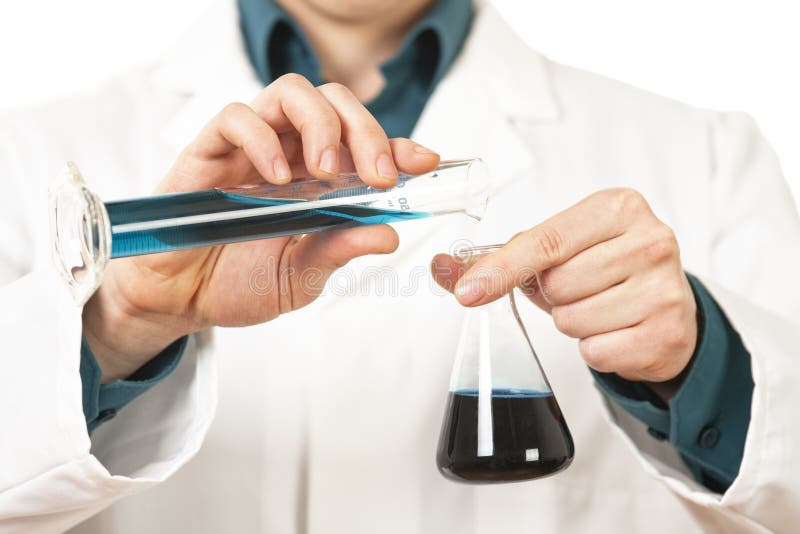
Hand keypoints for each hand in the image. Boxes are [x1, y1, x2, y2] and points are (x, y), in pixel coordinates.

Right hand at [83, 74, 439, 381]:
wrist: (181, 299)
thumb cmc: (238, 282)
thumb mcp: (302, 276)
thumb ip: (340, 249)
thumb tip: (390, 235)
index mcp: (318, 181)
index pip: (364, 144)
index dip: (398, 145)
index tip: (425, 162)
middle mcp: (289, 155)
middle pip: (335, 103)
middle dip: (367, 131)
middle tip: (377, 175)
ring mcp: (251, 148)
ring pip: (291, 94)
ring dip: (321, 124)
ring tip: (328, 170)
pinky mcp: (209, 150)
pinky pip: (236, 117)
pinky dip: (262, 137)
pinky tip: (276, 177)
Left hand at [432, 188, 697, 386]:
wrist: (666, 304)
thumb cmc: (604, 269)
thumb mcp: (557, 251)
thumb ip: (498, 258)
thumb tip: (444, 268)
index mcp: (618, 207)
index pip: (545, 241)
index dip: (501, 269)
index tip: (468, 291)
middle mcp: (650, 241)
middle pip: (556, 284)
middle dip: (552, 295)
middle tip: (579, 287)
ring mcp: (664, 289)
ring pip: (572, 320)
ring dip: (572, 322)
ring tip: (599, 307)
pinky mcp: (668, 333)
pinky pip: (595, 351)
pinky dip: (594, 348)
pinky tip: (616, 329)